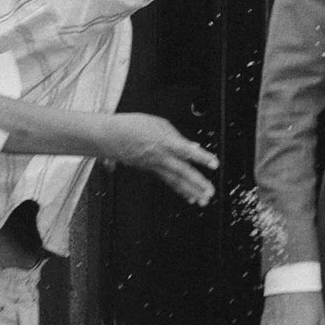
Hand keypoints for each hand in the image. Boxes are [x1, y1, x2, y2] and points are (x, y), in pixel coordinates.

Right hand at [97, 111, 218, 205]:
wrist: (109, 137)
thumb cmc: (131, 126)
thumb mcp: (159, 123)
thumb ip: (177, 136)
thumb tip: (192, 146)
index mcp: (164, 142)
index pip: (186, 151)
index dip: (201, 157)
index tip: (214, 164)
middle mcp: (160, 157)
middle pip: (182, 172)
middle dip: (197, 183)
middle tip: (210, 193)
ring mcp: (154, 166)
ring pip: (175, 181)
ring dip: (190, 191)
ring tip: (202, 200)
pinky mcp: (149, 170)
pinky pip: (167, 181)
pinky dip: (179, 189)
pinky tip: (188, 196)